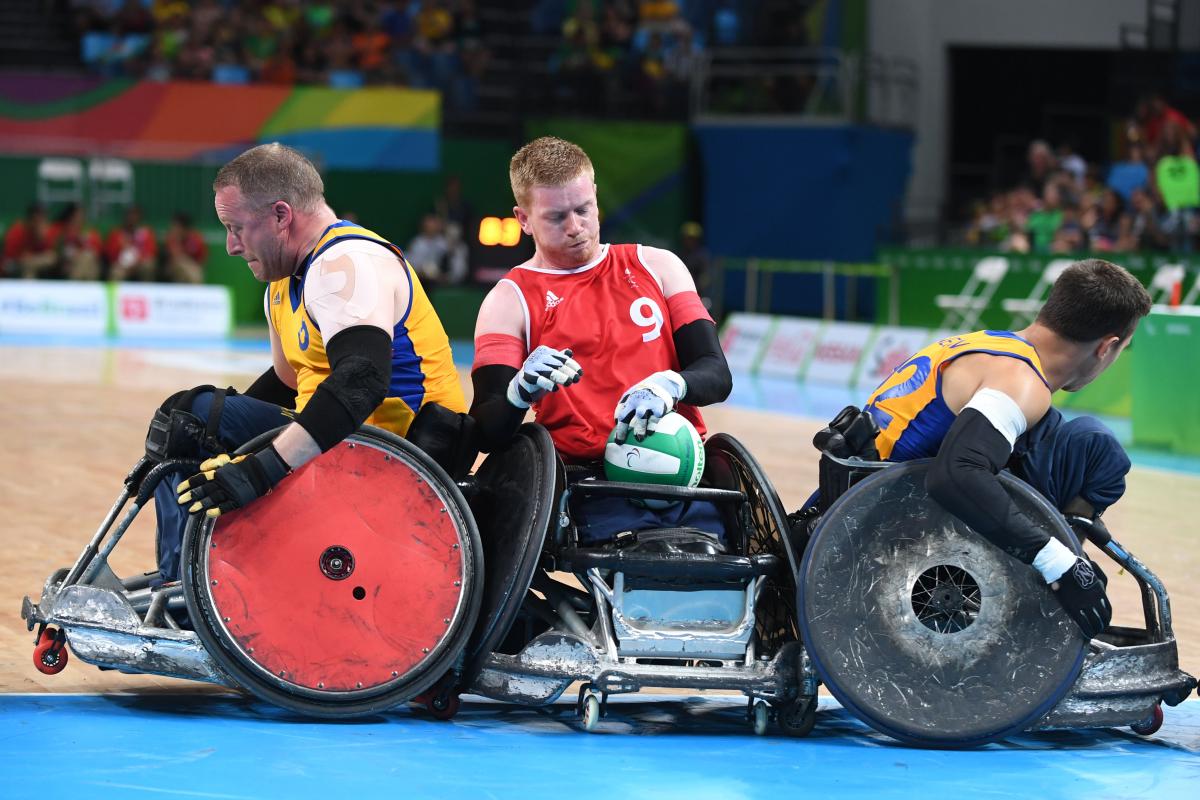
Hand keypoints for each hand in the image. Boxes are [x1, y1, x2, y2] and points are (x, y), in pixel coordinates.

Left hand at [176, 445, 290, 518]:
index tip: (180, 490)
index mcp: (219, 472)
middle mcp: (222, 482)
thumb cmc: (245, 462)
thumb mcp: (228, 458)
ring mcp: (231, 491)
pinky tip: (209, 513)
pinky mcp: (239, 499)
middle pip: (203, 490)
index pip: (200, 479)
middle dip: (190, 496)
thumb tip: (201, 469)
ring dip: (201, 504)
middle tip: (180, 501)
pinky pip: (226, 506)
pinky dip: (217, 510)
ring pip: (212, 499)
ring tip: (191, 510)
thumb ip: (214, 462)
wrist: (263, 468)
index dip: (189, 484)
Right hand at [506, 346, 581, 408]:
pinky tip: (555, 389)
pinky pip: (540, 380)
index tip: (580, 373)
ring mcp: (532, 365)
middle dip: (568, 372)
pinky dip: (548, 384)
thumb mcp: (551, 364)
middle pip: (557, 364)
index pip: (562, 358)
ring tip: (569, 382)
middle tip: (576, 379)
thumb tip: (569, 352)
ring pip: (550, 371)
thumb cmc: (540, 372)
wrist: (523, 383)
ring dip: (560, 377)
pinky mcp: (528, 376)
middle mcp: (539, 356)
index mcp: (545, 351)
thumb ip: (559, 358)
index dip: (572, 365)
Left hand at [613, 370, 685, 443]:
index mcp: (628, 399)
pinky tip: (650, 432)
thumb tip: (618, 420)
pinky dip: (652, 426)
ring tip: (639, 438)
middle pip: (624, 417)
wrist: (663, 383)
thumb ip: (626, 405)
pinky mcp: (659, 407)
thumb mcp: (634, 393)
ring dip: (639, 429)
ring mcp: (647, 404)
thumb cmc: (646, 392)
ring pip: (640, 417)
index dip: (617, 425)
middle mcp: (635, 401)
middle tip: (620, 441)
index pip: (619, 413)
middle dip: (622, 430)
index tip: (617, 436)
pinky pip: (655, 418)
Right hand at [1050, 557, 1111, 639]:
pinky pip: (1082, 622)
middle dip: (1103, 624)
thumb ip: (1101, 578)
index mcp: (1099, 591)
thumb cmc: (1076, 564)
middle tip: (1101, 628)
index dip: (1107, 616)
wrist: (1063, 565)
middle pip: (1102, 616)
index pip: (1107, 608)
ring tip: (1095, 633)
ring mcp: (1084, 604)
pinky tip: (1088, 634)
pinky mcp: (1073, 607)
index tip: (1106, 621)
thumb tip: (1104, 586)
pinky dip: (1087, 630)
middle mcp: (1094, 599)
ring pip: (1094, 621)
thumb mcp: (1094, 568)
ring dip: (1096, 628)